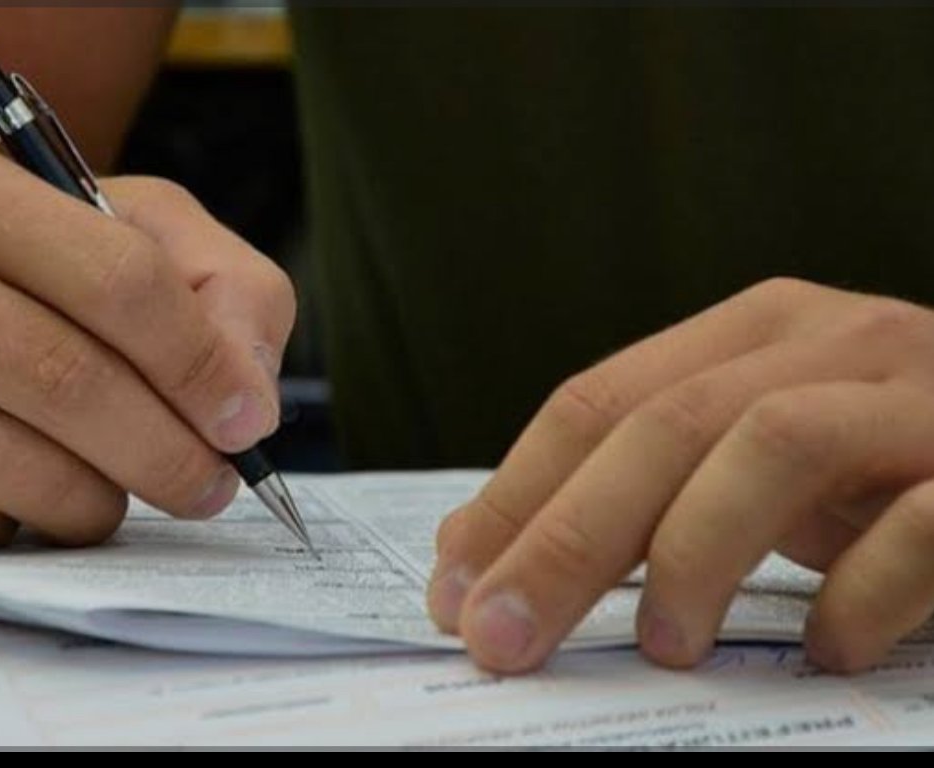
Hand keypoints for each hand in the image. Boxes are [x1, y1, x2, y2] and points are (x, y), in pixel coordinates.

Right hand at [0, 151, 294, 550]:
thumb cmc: (27, 275)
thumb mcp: (136, 237)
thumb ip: (224, 292)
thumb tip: (247, 402)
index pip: (121, 282)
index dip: (202, 366)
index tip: (245, 422)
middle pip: (72, 385)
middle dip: (171, 455)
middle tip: (211, 486)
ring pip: (23, 475)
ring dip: (102, 501)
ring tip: (113, 483)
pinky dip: (21, 530)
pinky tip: (17, 492)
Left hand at [428, 278, 933, 673]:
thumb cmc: (878, 464)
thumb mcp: (748, 458)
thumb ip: (641, 487)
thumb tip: (484, 552)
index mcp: (748, 333)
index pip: (596, 403)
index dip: (513, 497)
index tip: (453, 589)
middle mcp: (827, 342)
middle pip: (663, 427)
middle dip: (566, 539)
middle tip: (504, 637)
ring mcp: (916, 395)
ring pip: (773, 443)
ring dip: (697, 552)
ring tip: (665, 646)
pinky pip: (919, 523)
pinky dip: (859, 593)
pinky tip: (825, 648)